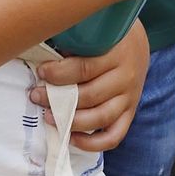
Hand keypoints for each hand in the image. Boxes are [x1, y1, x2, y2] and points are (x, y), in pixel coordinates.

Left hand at [30, 20, 148, 152]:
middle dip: (58, 99)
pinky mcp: (130, 112)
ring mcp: (130, 97)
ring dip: (71, 121)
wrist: (138, 43)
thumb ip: (77, 43)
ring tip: (48, 117)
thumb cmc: (109, 36)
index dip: (59, 73)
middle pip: (90, 95)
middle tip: (36, 96)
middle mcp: (127, 77)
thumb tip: (44, 58)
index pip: (85, 68)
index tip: (41, 71)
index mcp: (118, 53)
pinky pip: (114, 136)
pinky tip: (72, 138)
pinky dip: (92, 143)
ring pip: (100, 117)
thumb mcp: (98, 32)